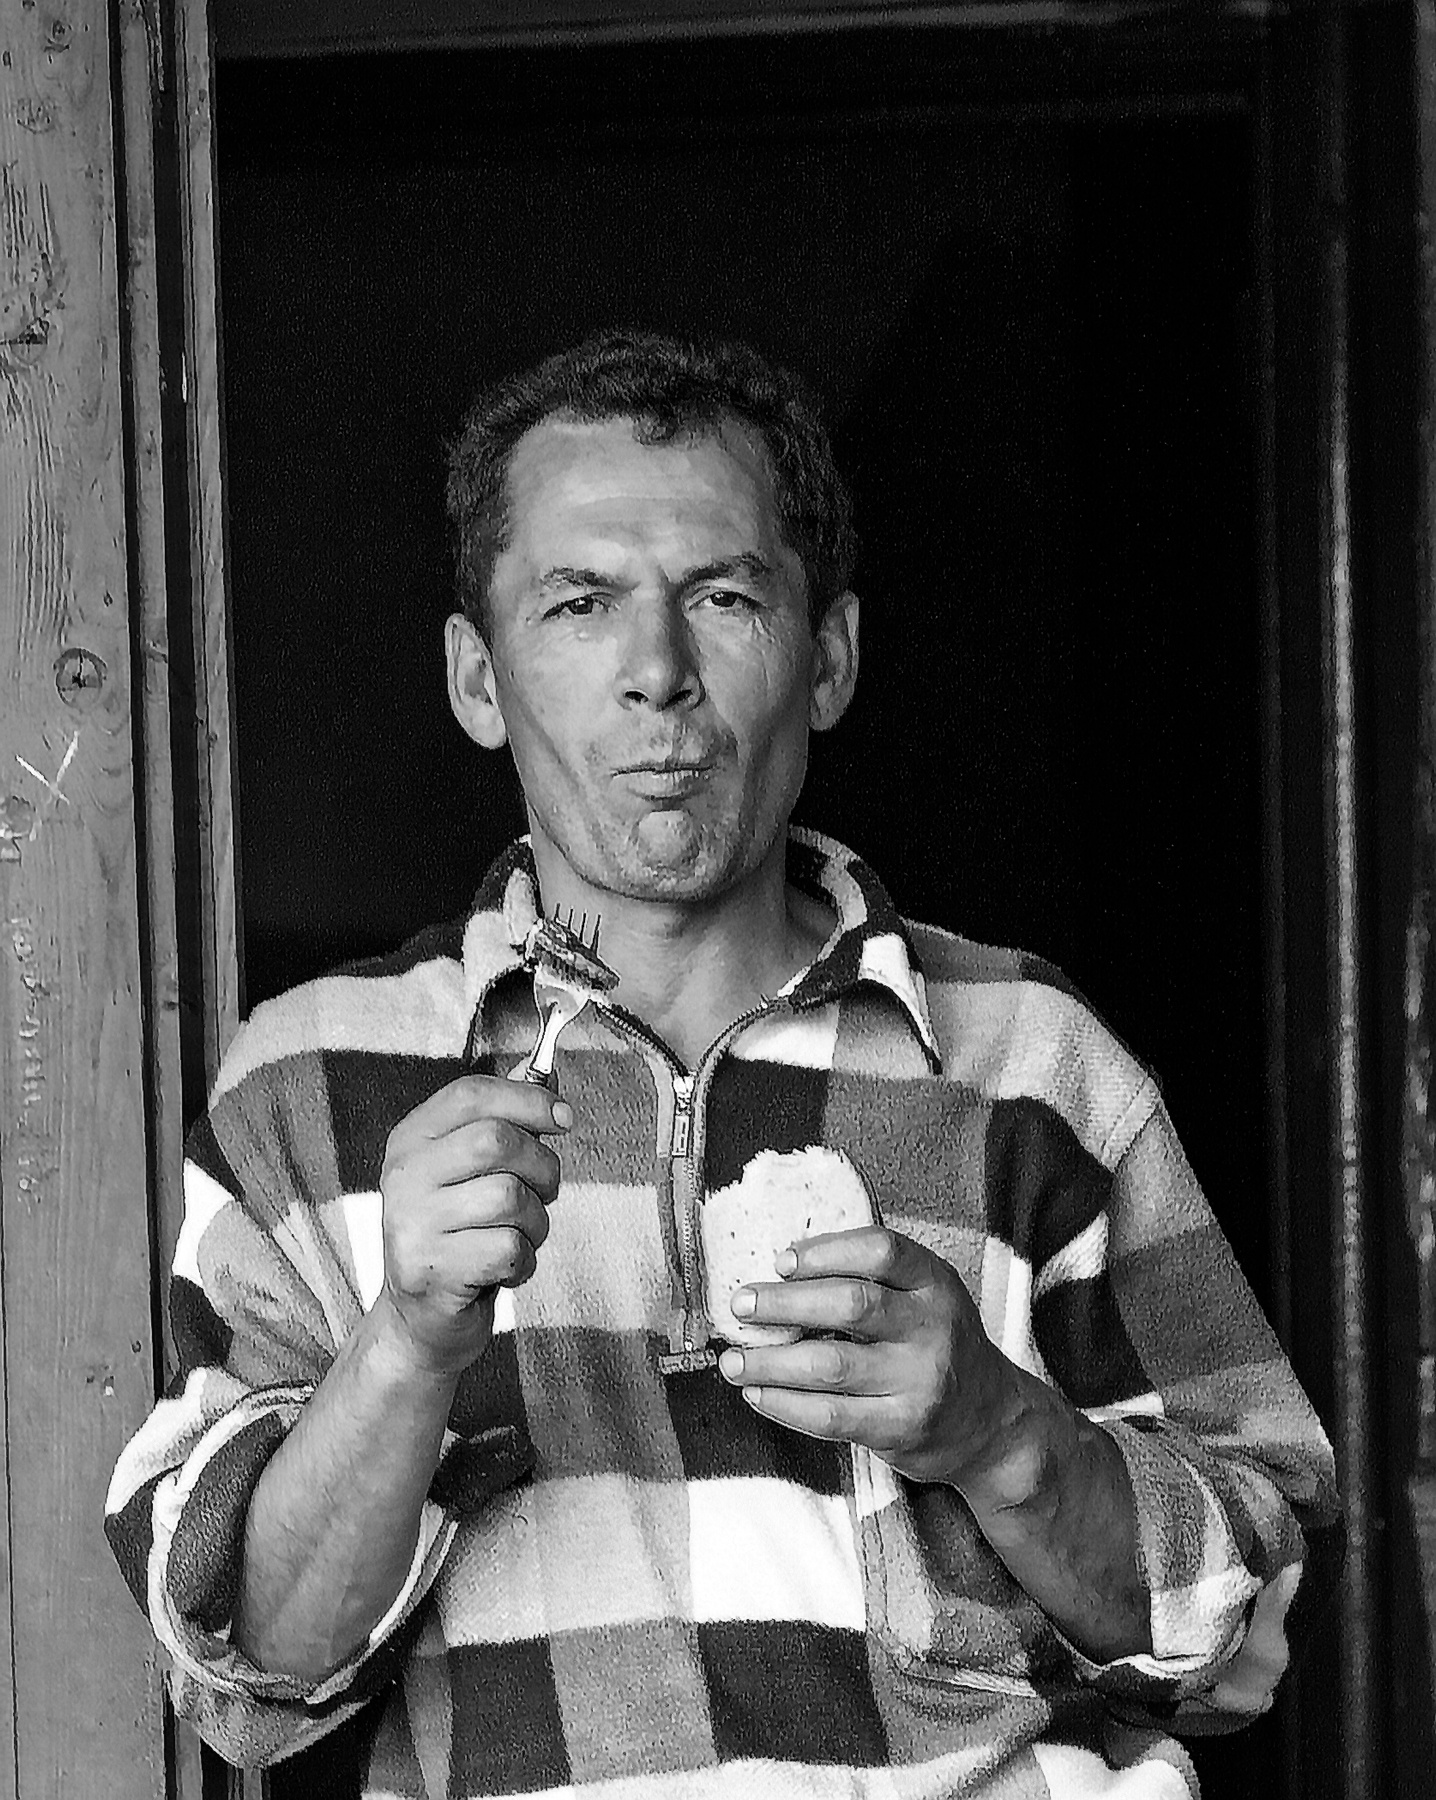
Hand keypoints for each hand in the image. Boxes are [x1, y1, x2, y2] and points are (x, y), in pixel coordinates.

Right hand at [378, 1075, 569, 1377]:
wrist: (422, 1319)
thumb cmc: (459, 1234)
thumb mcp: (472, 1171)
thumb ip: (505, 1120)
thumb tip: (548, 1075)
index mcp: (412, 1140)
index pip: (471, 1094)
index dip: (529, 1099)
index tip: (564, 1119)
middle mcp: (404, 1176)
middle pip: (496, 1141)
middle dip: (541, 1166)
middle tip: (544, 1191)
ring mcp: (412, 1224)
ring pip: (510, 1197)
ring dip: (536, 1222)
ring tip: (519, 1236)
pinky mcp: (430, 1272)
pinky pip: (509, 1249)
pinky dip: (524, 1261)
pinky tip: (504, 1270)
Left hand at [717, 1226, 1018, 1488]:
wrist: (990, 1424)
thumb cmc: (939, 1346)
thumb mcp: (926, 1298)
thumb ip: (872, 1280)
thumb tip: (779, 1269)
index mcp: (935, 1283)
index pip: (881, 1250)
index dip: (825, 1251)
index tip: (780, 1260)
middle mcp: (932, 1329)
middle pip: (849, 1305)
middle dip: (784, 1303)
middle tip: (741, 1304)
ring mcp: (919, 1382)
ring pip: (830, 1365)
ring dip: (769, 1361)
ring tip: (732, 1359)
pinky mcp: (902, 1428)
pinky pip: (830, 1416)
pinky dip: (785, 1404)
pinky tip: (758, 1394)